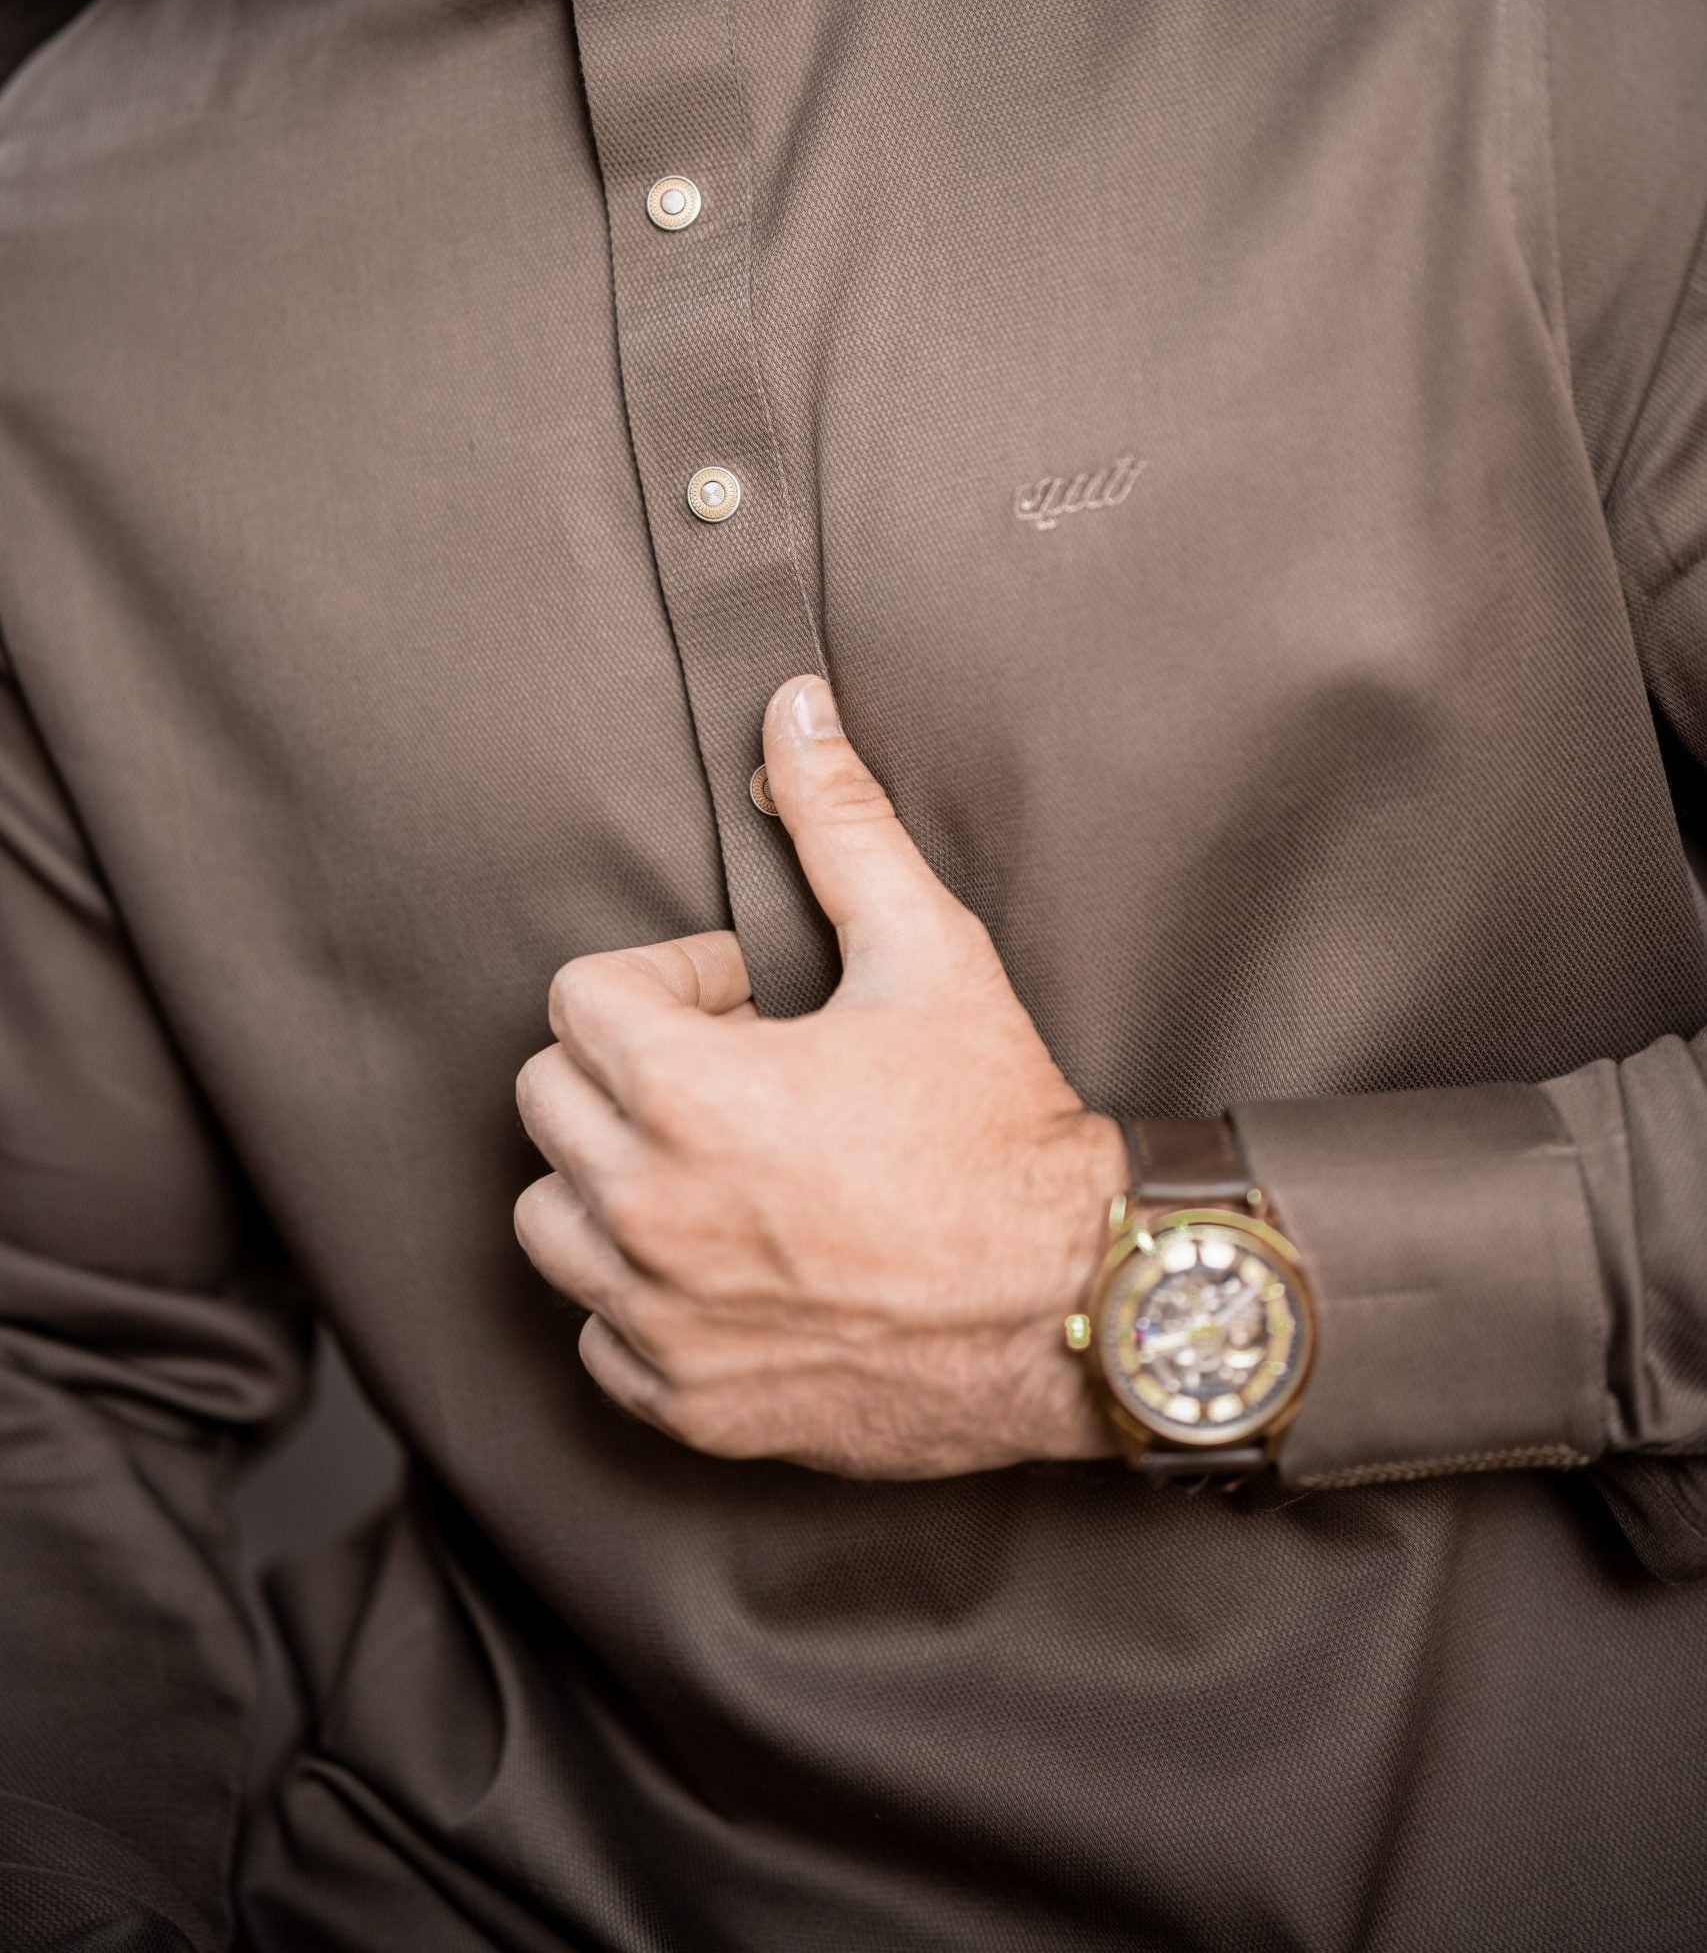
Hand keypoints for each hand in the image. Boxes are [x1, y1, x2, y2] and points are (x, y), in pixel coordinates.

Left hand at [513, 673, 1126, 1476]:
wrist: (1081, 1306)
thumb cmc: (1002, 1128)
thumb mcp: (929, 950)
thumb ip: (842, 821)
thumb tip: (792, 705)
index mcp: (685, 1094)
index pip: (577, 997)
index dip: (671, 981)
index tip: (749, 1003)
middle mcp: (647, 1214)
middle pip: (548, 1098)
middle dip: (632, 1069)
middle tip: (741, 1076)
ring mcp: (660, 1319)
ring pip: (549, 1220)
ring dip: (617, 1179)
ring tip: (723, 1166)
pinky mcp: (687, 1403)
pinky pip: (598, 1334)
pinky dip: (643, 1297)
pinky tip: (735, 1263)